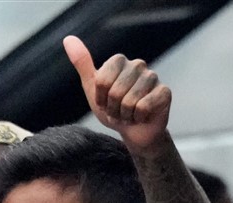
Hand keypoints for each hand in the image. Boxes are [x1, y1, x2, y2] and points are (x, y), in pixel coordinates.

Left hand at [63, 35, 171, 151]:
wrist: (134, 133)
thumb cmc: (114, 110)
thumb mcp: (93, 89)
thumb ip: (82, 64)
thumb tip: (68, 39)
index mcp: (119, 61)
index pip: (101, 81)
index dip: (101, 99)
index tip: (106, 103)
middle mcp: (138, 64)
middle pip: (115, 92)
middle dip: (114, 109)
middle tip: (120, 111)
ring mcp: (153, 77)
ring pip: (130, 102)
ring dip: (126, 116)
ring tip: (130, 114)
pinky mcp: (164, 92)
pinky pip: (144, 107)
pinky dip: (139, 118)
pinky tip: (143, 117)